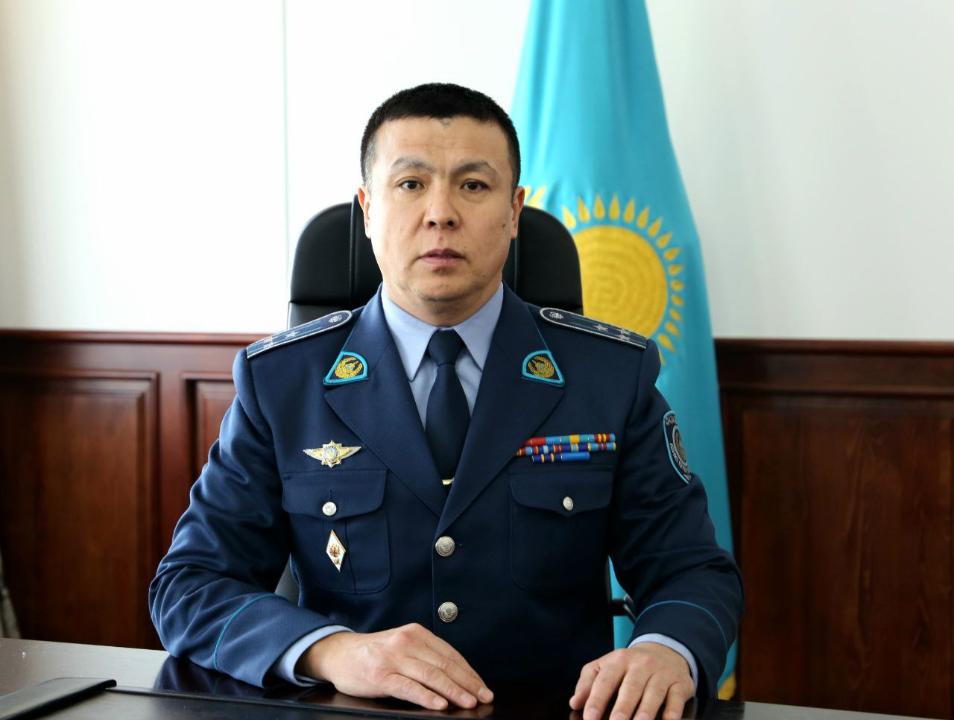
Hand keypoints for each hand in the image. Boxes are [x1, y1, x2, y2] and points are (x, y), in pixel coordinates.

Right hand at [296, 623, 493, 710]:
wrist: (339, 653)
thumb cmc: (374, 653)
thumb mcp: (402, 645)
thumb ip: (425, 655)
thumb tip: (457, 677)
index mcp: (416, 633)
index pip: (451, 654)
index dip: (469, 672)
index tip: (483, 686)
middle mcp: (407, 642)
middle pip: (445, 665)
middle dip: (468, 683)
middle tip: (484, 697)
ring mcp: (394, 658)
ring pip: (431, 676)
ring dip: (454, 691)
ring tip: (469, 702)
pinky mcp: (381, 676)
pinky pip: (409, 687)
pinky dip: (427, 697)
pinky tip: (439, 705)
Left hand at [569, 643, 692, 719]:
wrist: (664, 651)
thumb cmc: (630, 665)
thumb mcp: (606, 666)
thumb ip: (588, 683)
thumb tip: (575, 702)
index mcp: (619, 660)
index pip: (605, 680)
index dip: (596, 700)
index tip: (589, 718)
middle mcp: (641, 664)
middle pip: (631, 688)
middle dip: (622, 709)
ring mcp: (662, 673)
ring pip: (654, 693)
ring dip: (645, 712)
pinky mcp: (680, 684)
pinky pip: (676, 699)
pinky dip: (672, 712)